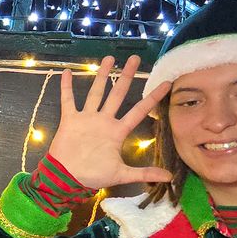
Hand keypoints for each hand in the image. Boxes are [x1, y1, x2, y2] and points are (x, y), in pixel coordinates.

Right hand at [47, 55, 172, 191]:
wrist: (67, 179)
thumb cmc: (93, 176)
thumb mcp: (121, 174)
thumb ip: (144, 173)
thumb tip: (169, 178)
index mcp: (117, 131)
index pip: (139, 110)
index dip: (153, 97)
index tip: (166, 83)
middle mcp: (104, 121)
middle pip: (118, 94)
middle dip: (126, 76)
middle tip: (134, 58)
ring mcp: (87, 119)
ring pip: (96, 93)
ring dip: (102, 76)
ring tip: (109, 59)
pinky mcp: (70, 120)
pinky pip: (68, 101)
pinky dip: (66, 87)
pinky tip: (67, 73)